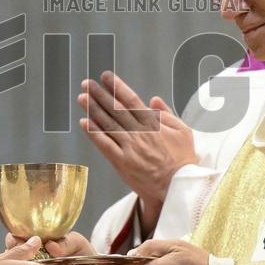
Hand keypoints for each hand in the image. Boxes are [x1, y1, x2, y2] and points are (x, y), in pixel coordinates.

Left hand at [78, 71, 197, 233]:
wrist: (178, 187)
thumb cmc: (183, 160)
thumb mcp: (183, 131)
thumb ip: (167, 113)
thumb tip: (153, 99)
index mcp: (153, 123)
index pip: (131, 100)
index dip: (117, 87)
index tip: (106, 77)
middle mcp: (139, 132)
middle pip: (115, 109)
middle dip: (100, 94)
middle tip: (87, 83)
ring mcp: (129, 147)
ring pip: (107, 124)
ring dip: (93, 109)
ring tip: (82, 98)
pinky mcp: (122, 162)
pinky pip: (104, 145)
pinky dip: (94, 133)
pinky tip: (84, 122)